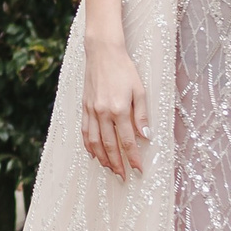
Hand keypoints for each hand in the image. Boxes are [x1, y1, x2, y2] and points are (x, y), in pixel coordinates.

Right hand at [79, 32, 149, 176]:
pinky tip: (93, 153)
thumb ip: (142, 115)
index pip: (127, 141)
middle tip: (123, 176)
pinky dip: (89, 145)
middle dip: (117, 164)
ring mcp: (91, 111)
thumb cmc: (124, 70)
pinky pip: (85, 132)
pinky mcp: (84, 107)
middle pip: (110, 146)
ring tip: (110, 169)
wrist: (103, 53)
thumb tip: (146, 137)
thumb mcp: (140, 90)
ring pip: (95, 142)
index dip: (133, 157)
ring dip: (102, 158)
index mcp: (120, 109)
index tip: (138, 169)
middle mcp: (103, 113)